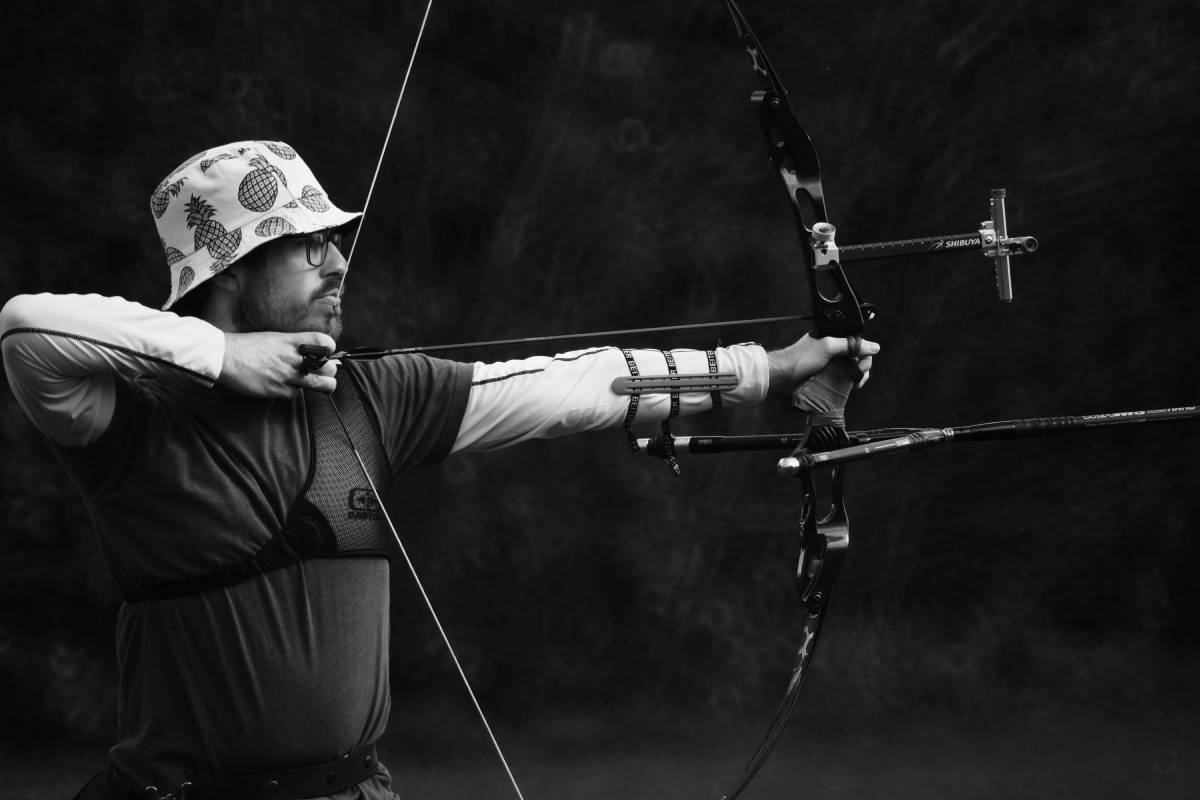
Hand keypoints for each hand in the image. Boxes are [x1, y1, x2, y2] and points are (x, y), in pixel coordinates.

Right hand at [218, 331, 338, 397]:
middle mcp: (291, 358)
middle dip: (330, 371)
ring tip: (321, 384)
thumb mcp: (273, 337)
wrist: (223, 356)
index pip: (323, 342)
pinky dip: (294, 392)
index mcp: (290, 341)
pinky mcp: (276, 389)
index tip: (327, 353)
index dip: (330, 348)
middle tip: (325, 372)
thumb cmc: (246, 345)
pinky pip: (295, 394)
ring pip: (318, 384)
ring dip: (324, 385)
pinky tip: (287, 387)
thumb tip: (307, 351)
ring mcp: (285, 375)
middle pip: (327, 367)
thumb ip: (291, 344)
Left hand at [766, 334, 879, 393]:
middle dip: (863, 367)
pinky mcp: (828, 375)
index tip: (862, 363)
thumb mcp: (828, 347)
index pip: (859, 343)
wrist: (783, 375)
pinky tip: (851, 387)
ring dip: (858, 377)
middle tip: (859, 375)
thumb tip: (875, 347)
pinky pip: (845, 378)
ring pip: (853, 369)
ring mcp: (832, 363)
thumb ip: (850, 346)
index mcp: (835, 338)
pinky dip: (850, 382)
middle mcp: (835, 349)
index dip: (865, 353)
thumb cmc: (802, 358)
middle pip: (858, 357)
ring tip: (855, 384)